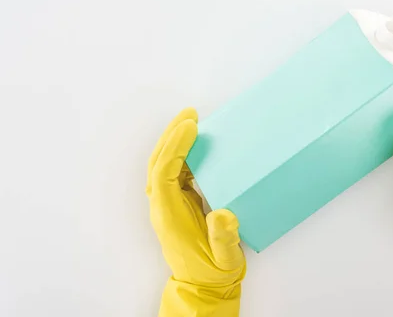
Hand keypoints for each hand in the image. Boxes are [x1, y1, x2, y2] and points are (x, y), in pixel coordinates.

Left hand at [147, 108, 244, 313]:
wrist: (203, 286)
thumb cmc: (214, 272)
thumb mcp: (226, 259)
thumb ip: (224, 238)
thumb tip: (224, 213)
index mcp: (169, 216)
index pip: (164, 174)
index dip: (175, 148)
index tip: (192, 128)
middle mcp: (163, 206)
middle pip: (157, 163)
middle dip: (170, 136)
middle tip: (190, 115)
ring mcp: (167, 204)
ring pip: (163, 165)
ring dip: (174, 141)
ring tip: (193, 121)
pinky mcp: (176, 203)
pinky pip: (173, 172)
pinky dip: (182, 154)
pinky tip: (197, 145)